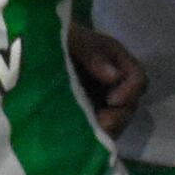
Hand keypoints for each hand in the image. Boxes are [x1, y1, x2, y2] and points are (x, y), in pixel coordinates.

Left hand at [67, 20, 143, 136]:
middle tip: (101, 121)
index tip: (111, 100)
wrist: (36, 53)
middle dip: (119, 115)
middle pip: (131, 104)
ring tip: (94, 130)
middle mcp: (115, 82)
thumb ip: (94, 56)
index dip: (130, 91)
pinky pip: (104, 129)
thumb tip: (114, 77)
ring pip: (120, 120)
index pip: (137, 79)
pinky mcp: (92, 115)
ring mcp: (104, 100)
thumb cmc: (58, 42)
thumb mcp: (74, 41)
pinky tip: (87, 133)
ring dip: (110, 128)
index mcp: (116, 61)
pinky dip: (98, 133)